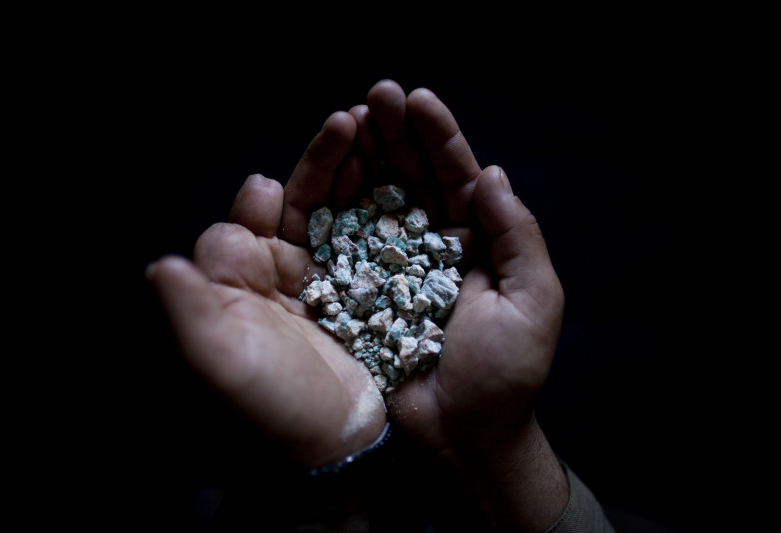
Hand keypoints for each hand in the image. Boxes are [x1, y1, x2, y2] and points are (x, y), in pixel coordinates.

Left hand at [144, 111, 386, 467]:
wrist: (336, 449)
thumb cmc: (272, 409)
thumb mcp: (218, 363)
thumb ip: (189, 311)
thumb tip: (162, 265)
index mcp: (240, 285)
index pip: (243, 228)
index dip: (258, 203)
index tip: (272, 192)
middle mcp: (279, 275)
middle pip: (298, 206)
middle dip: (320, 165)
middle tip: (347, 122)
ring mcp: (327, 278)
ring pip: (338, 212)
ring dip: (354, 172)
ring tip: (376, 131)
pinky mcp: (367, 287)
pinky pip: (373, 236)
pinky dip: (383, 205)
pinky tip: (398, 178)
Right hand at [357, 80, 567, 530]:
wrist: (463, 438)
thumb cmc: (505, 375)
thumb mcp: (532, 301)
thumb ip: (517, 235)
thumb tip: (492, 175)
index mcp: (477, 245)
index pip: (458, 179)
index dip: (439, 137)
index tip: (417, 99)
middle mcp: (433, 249)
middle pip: (412, 180)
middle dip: (396, 136)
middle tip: (376, 94)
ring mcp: (392, 269)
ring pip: (375, 202)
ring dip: (362, 160)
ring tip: (349, 118)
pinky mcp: (360, 293)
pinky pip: (344, 244)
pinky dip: (334, 208)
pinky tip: (325, 176)